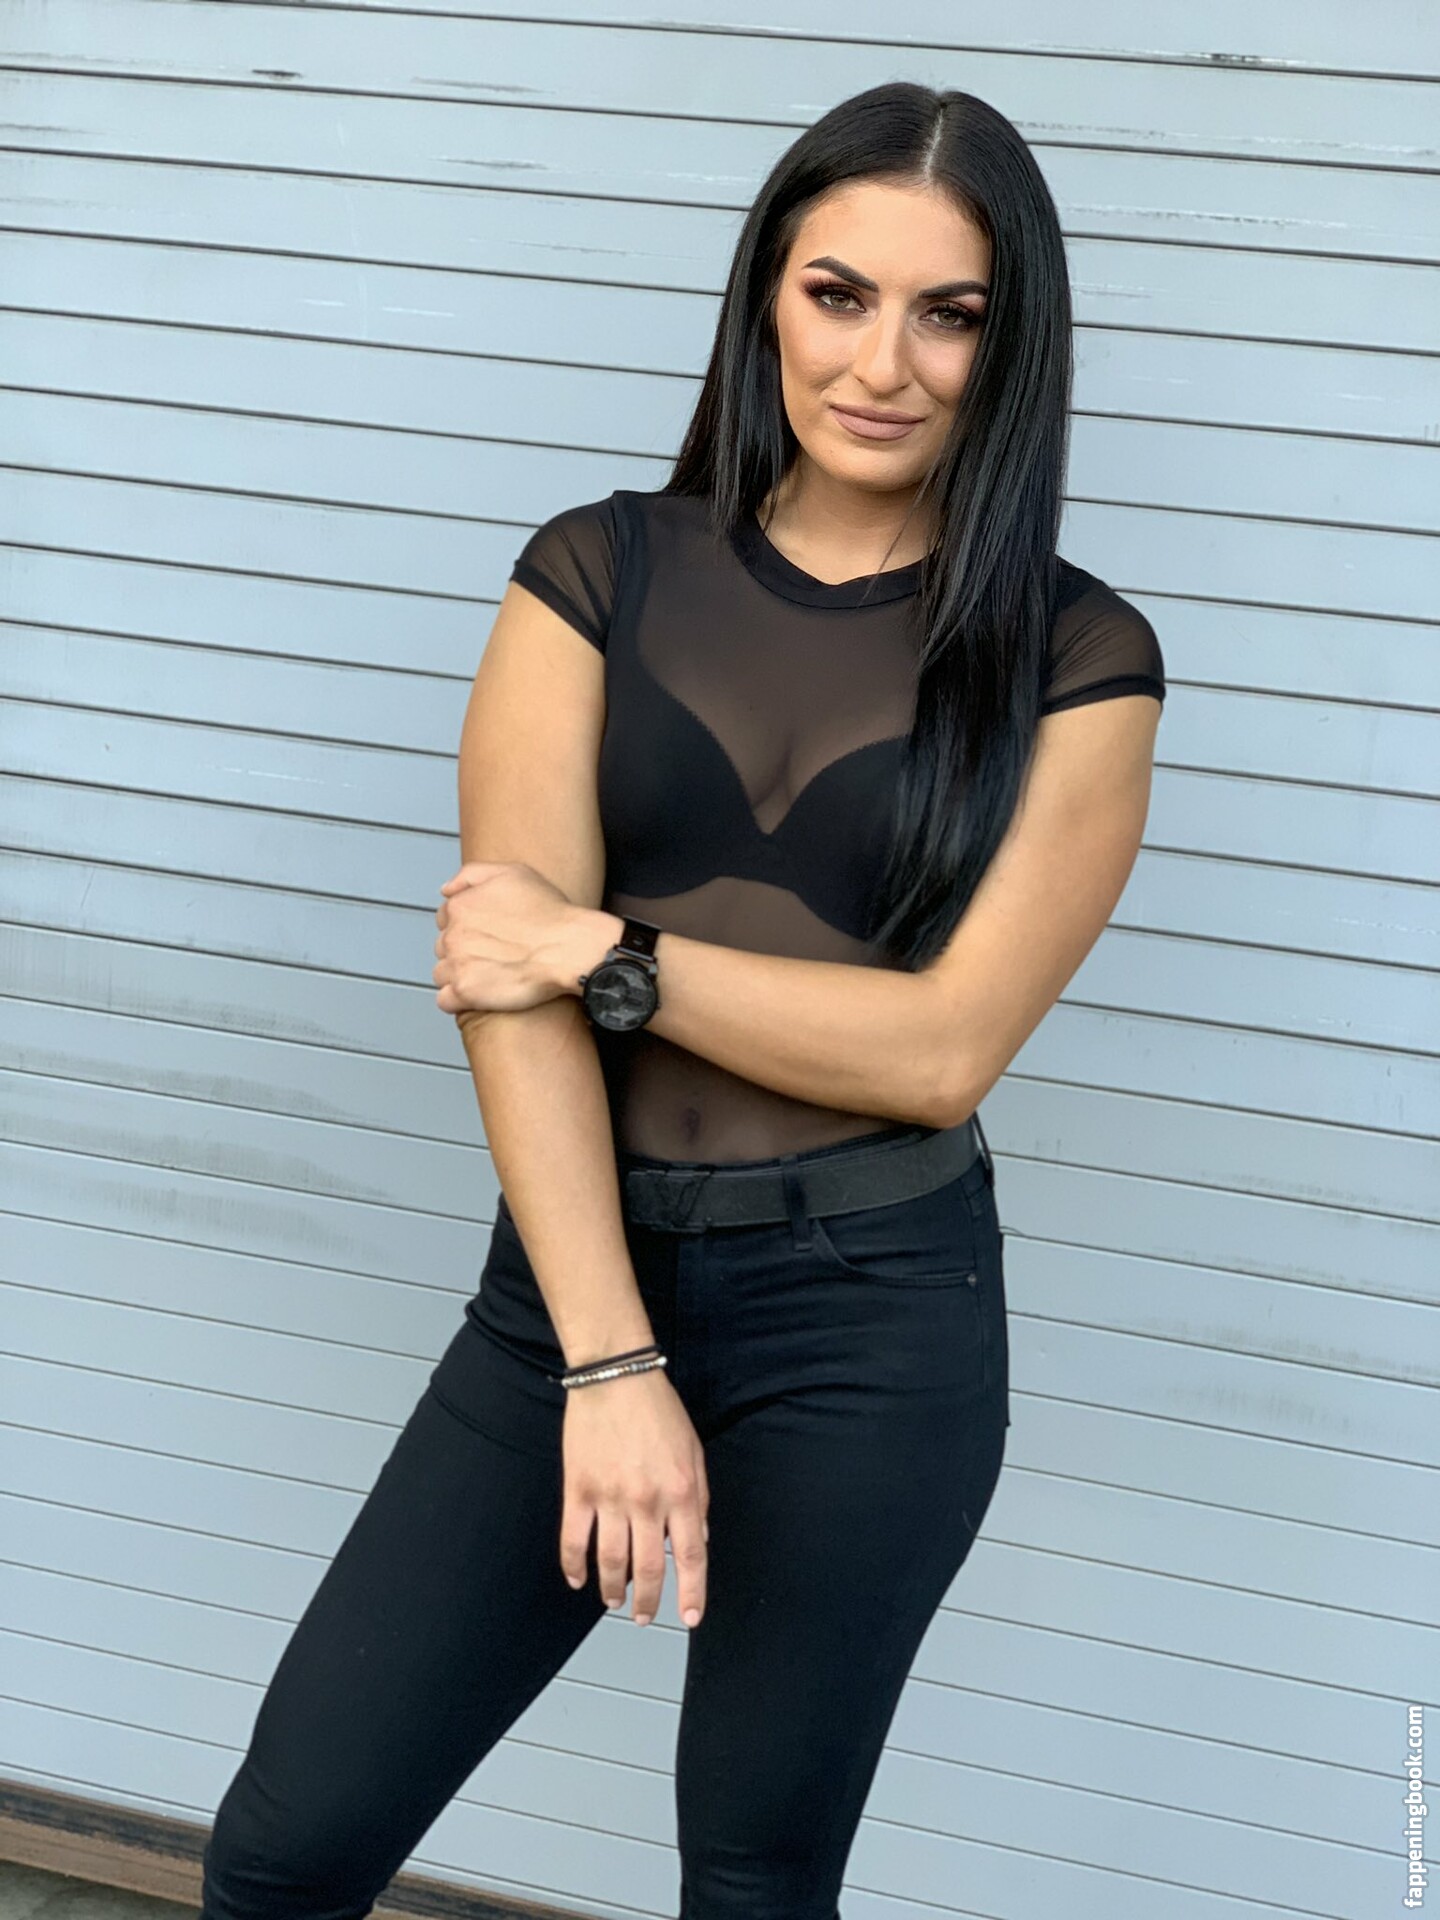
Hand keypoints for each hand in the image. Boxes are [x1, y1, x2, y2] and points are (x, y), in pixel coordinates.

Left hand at [433, 861, 616, 1014]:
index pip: (445, 918)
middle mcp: (453, 934)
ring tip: (489, 976)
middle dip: (463, 951)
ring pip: (441, 974)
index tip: (486, 934)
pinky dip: (458, 1000)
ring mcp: (458, 964)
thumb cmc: (550, 914)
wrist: (570, 948)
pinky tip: (481, 995)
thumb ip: (472, 874)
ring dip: (459, 976)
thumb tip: (446, 890)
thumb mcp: (514, 873)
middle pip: (443, 947)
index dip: (467, 926)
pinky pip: (445, 1000)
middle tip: (493, 955)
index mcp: (461, 906)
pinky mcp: (465, 992)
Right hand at [559, 1367, 709, 1629]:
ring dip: (613, 1589)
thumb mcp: (694, 1452)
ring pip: (611, 1562)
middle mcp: (647, 1502)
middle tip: (645, 1618)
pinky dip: (574, 1565)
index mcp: (682, 1492)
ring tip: (614, 1601)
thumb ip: (699, 1498)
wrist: (615, 1377)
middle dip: (649, 1602)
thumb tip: (700, 1539)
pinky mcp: (578, 1489)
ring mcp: (610, 1498)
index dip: (692, 1592)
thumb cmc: (658, 1410)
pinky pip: (573, 1539)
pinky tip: (578, 1579)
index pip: (692, 1556)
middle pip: (649, 1568)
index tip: (690, 1616)